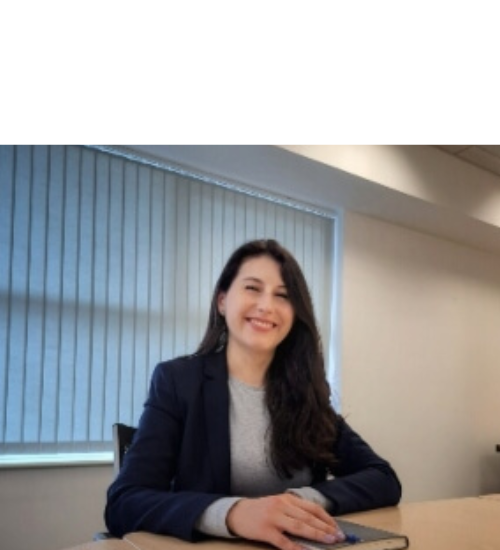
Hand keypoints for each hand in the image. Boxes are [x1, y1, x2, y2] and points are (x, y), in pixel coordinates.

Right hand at [226, 493, 344, 549]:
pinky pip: (284, 542)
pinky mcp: (266, 530)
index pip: (312, 508)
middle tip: (339, 537)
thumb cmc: (261, 510)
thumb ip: (295, 512)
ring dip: (317, 535)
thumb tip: (317, 525)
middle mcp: (282, 505)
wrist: (237, 512)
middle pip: (309, 518)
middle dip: (326, 528)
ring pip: (300, 527)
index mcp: (287, 498)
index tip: (337, 528)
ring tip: (329, 542)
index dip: (327, 518)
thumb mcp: (279, 505)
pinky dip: (296, 548)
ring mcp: (274, 518)